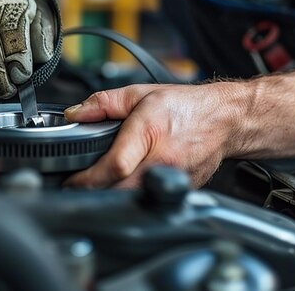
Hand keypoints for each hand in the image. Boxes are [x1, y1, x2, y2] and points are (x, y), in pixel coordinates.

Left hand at [63, 81, 246, 188]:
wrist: (223, 119)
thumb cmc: (185, 106)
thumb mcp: (141, 93)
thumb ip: (104, 102)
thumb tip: (75, 114)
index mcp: (151, 131)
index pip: (114, 166)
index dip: (86, 178)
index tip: (71, 179)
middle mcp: (164, 160)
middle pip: (119, 191)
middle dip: (94, 191)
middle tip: (80, 183)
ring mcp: (174, 179)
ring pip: (133, 202)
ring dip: (112, 197)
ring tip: (102, 184)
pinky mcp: (180, 191)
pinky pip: (149, 201)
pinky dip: (132, 198)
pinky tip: (127, 185)